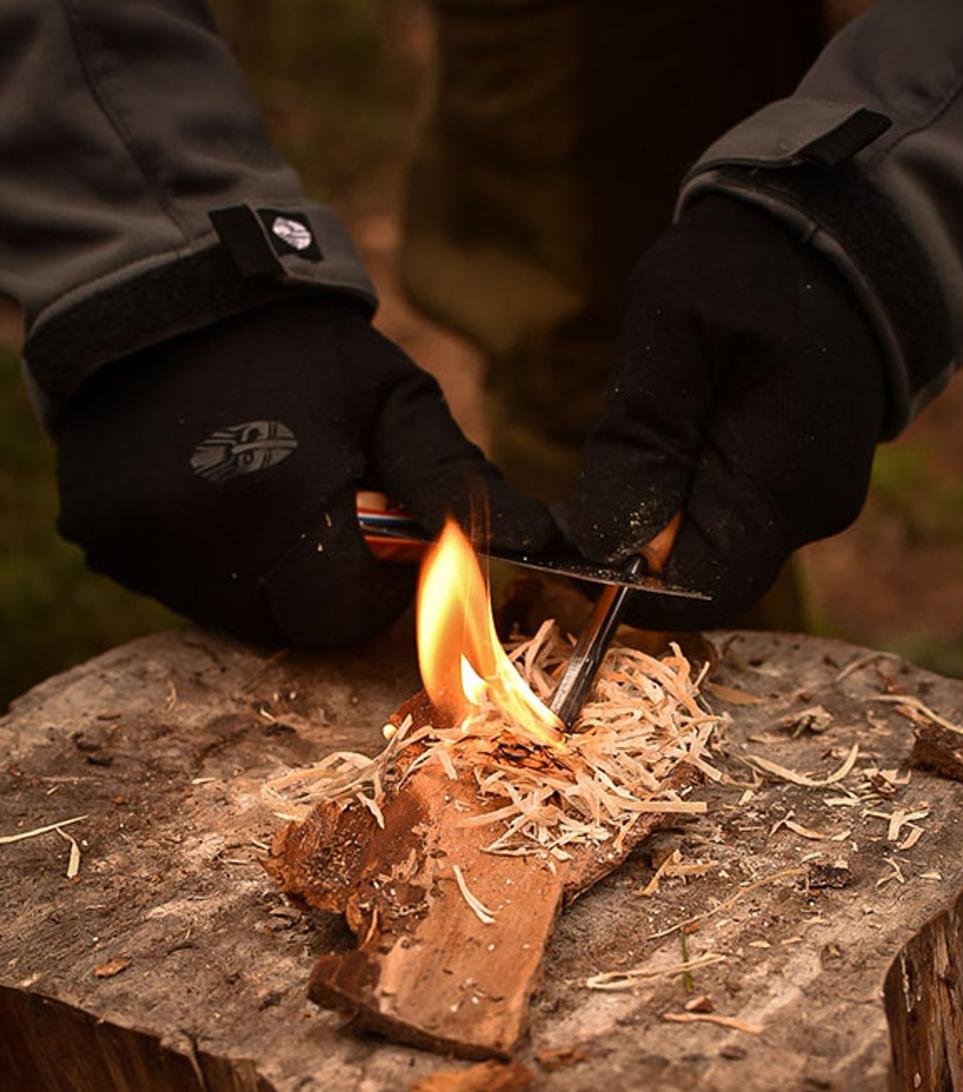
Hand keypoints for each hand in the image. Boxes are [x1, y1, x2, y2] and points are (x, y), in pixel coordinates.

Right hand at [55, 296, 553, 647]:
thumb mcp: (395, 401)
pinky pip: (175, 582)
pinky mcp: (101, 538)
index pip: (348, 616)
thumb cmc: (303, 346)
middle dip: (320, 579)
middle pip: (288, 620)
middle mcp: (201, 545)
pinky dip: (205, 554)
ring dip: (263, 569)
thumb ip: (456, 481)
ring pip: (230, 609)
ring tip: (261, 482)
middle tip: (317, 503)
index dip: (374, 585)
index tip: (373, 531)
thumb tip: (546, 541)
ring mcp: (141, 548)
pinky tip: (209, 484)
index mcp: (283, 507)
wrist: (171, 283)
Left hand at [569, 194, 887, 627]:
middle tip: (569, 483)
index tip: (558, 540)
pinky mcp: (787, 484)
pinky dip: (673, 489)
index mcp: (785, 484)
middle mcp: (803, 513)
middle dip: (623, 544)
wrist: (841, 224)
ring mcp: (800, 502)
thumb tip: (602, 544)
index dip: (618, 584)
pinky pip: (718, 513)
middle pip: (693, 577)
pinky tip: (662, 431)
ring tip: (627, 432)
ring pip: (701, 546)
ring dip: (646, 509)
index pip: (695, 593)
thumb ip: (640, 436)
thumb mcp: (675, 323)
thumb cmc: (754, 259)